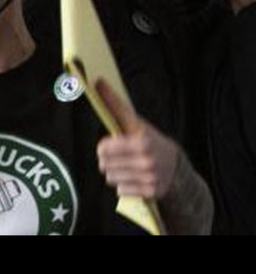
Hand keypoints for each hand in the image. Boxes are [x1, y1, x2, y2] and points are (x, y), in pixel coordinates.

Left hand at [96, 78, 177, 198]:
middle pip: (104, 164)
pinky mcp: (150, 192)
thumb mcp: (135, 122)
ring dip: (115, 173)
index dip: (103, 147)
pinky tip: (135, 178)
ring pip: (110, 178)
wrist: (177, 168)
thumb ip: (115, 105)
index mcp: (141, 142)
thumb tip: (97, 82)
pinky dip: (124, 185)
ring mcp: (149, 178)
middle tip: (118, 156)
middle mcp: (146, 161)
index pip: (105, 148)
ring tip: (127, 166)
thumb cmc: (150, 140)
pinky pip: (120, 190)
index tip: (107, 145)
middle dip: (108, 160)